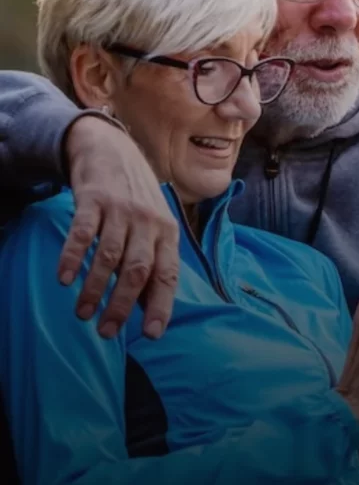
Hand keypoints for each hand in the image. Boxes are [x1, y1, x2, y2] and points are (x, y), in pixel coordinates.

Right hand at [59, 116, 179, 338]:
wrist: (112, 150)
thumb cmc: (137, 199)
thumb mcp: (155, 225)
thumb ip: (154, 261)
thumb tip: (151, 309)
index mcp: (167, 232)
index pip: (167, 274)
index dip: (161, 305)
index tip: (152, 334)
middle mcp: (148, 221)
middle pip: (137, 270)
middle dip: (122, 305)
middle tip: (106, 331)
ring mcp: (121, 209)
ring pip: (109, 256)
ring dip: (95, 288)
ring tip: (83, 314)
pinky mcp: (93, 199)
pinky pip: (83, 233)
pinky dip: (73, 257)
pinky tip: (65, 279)